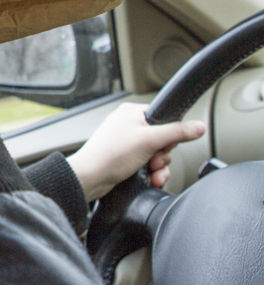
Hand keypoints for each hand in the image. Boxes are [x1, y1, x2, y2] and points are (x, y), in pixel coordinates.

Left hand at [66, 103, 205, 200]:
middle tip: (154, 160)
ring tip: (151, 172)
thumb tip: (199, 126)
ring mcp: (127, 142)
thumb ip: (177, 132)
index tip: (165, 144)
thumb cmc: (111, 154)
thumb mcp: (150, 140)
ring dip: (160, 167)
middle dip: (163, 155)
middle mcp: (129, 124)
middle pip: (163, 138)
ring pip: (158, 153)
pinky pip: (148, 163)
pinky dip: (152, 173)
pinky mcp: (126, 158)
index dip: (169, 134)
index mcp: (132, 112)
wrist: (90, 177)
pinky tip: (151, 179)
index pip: (165, 117)